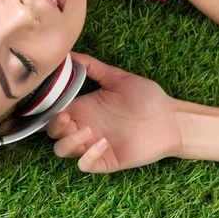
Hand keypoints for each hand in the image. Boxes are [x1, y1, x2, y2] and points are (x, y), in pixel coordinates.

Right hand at [46, 53, 181, 172]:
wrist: (171, 118)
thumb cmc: (146, 97)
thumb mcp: (117, 77)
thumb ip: (93, 66)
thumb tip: (71, 53)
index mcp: (83, 107)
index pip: (53, 111)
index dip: (48, 110)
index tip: (53, 102)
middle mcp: (84, 126)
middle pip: (52, 133)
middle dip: (54, 126)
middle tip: (68, 118)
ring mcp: (93, 144)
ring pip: (63, 151)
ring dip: (69, 142)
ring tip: (88, 131)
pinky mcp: (106, 160)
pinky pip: (85, 165)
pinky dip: (88, 156)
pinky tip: (104, 143)